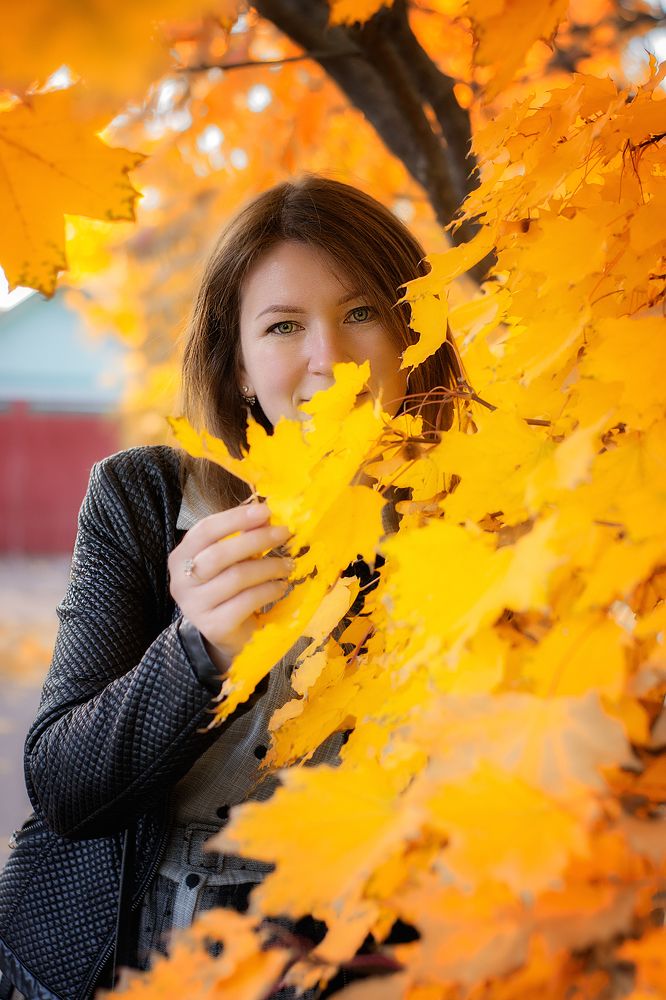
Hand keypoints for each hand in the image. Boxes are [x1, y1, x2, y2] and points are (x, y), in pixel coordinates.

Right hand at [168, 502, 291, 672]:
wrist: (224, 634)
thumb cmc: (228, 589)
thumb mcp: (232, 560)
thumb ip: (243, 536)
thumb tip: (266, 516)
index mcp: (181, 557)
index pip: (205, 530)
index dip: (236, 518)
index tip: (265, 511)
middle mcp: (181, 582)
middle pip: (220, 554)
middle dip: (257, 540)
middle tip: (284, 534)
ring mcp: (195, 607)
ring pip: (236, 577)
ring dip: (269, 567)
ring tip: (288, 565)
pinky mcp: (214, 626)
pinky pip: (247, 601)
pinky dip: (269, 590)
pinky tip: (280, 587)